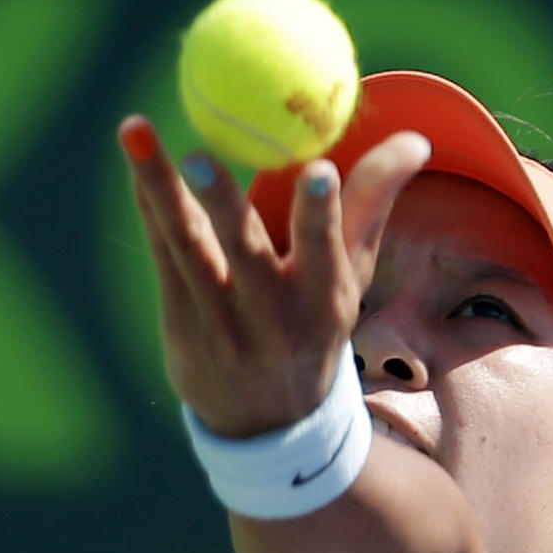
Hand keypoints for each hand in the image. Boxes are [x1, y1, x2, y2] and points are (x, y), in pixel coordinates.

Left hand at [118, 118, 430, 437]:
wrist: (267, 420)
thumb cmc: (316, 325)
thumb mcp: (352, 277)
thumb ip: (373, 204)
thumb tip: (415, 140)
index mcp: (326, 302)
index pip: (326, 253)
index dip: (321, 214)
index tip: (319, 171)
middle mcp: (274, 317)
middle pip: (246, 254)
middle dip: (225, 206)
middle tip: (198, 155)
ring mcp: (222, 324)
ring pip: (188, 248)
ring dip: (161, 190)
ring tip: (137, 131)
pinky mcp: (182, 324)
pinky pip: (165, 255)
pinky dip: (151, 205)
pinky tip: (137, 157)